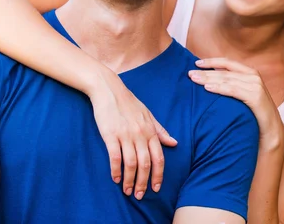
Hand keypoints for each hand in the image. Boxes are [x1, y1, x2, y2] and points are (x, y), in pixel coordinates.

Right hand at [89, 70, 176, 199]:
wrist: (109, 89)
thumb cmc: (128, 102)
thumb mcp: (148, 114)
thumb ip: (160, 130)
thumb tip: (174, 143)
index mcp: (150, 130)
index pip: (159, 157)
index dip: (158, 175)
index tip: (156, 188)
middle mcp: (140, 134)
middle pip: (146, 164)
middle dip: (144, 182)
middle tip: (140, 195)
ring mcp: (125, 135)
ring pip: (131, 163)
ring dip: (130, 180)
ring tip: (128, 191)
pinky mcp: (110, 135)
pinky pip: (115, 157)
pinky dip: (116, 170)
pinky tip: (115, 178)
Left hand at [188, 58, 283, 148]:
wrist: (271, 131)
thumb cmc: (253, 113)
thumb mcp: (243, 95)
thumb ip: (232, 85)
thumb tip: (211, 79)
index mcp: (250, 73)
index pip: (227, 62)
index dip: (211, 61)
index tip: (196, 63)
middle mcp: (253, 76)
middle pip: (224, 71)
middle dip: (206, 71)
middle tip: (189, 73)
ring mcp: (255, 86)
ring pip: (227, 79)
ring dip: (209, 78)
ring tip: (194, 80)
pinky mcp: (256, 97)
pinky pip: (233, 90)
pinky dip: (219, 88)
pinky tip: (207, 88)